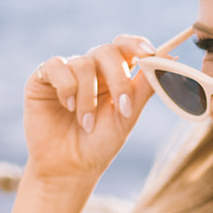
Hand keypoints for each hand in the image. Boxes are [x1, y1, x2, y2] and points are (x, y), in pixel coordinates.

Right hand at [22, 35, 155, 184]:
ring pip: (83, 64)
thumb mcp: (127, 116)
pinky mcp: (42, 78)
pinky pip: (56, 66)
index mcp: (113, 74)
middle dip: (118, 78)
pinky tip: (67, 106)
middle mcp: (91, 69)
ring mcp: (66, 72)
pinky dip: (66, 86)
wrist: (70, 168)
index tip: (150, 54)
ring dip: (89, 97)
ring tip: (86, 123)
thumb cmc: (100, 144)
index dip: (136, 45)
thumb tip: (170, 58)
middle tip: (123, 108)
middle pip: (107, 51)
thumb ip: (144, 87)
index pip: (125, 47)